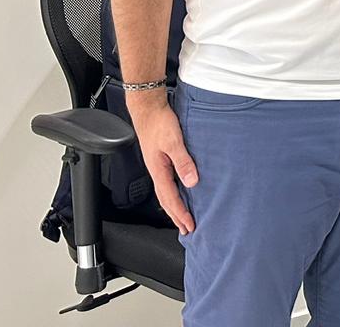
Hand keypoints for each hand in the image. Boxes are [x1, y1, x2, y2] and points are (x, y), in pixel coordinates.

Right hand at [127, 94, 196, 234]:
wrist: (148, 108)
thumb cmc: (159, 122)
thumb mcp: (174, 141)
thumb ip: (183, 161)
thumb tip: (191, 181)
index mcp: (159, 171)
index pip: (171, 198)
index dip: (180, 213)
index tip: (190, 226)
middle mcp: (157, 171)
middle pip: (167, 200)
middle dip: (177, 216)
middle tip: (187, 230)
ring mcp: (158, 166)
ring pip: (166, 192)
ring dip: (175, 206)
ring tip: (183, 217)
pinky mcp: (161, 159)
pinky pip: (168, 182)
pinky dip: (174, 192)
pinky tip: (181, 191)